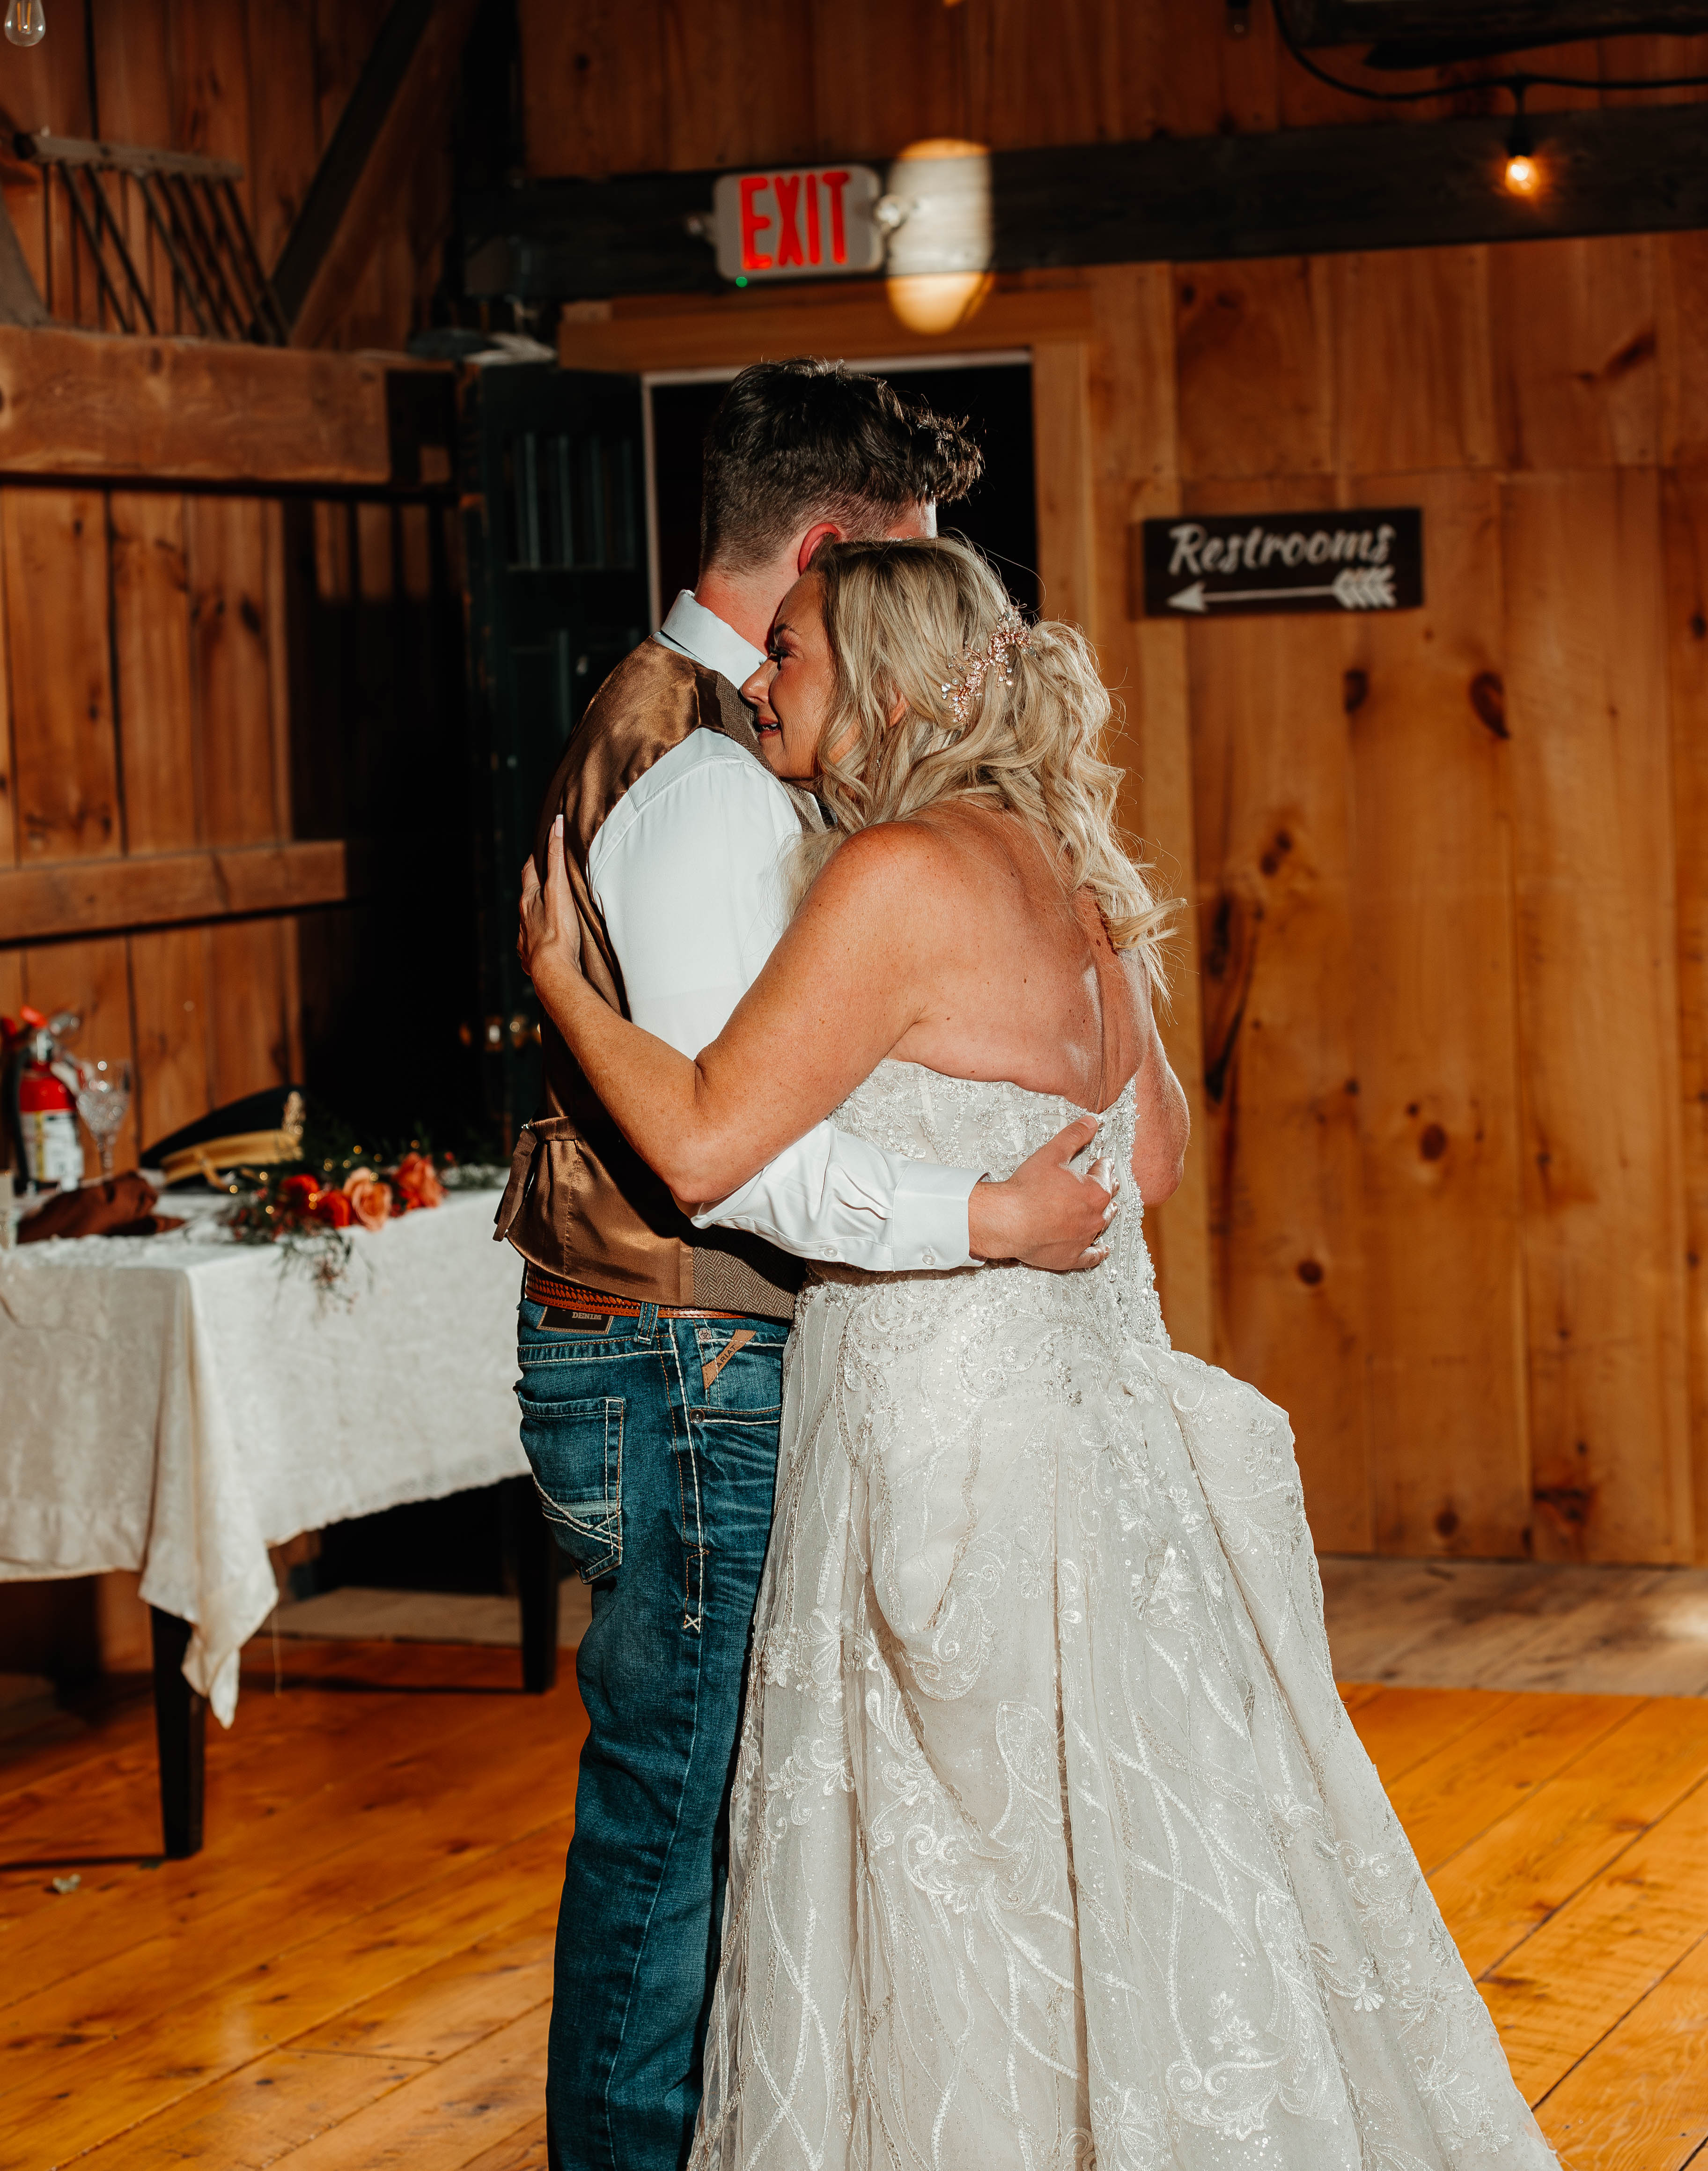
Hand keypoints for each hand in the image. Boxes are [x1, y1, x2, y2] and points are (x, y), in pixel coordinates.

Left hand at [518, 814, 582, 989]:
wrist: (552, 969)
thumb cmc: (558, 929)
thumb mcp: (560, 887)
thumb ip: (557, 857)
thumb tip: (557, 824)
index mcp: (529, 899)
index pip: (529, 871)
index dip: (535, 859)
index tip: (543, 851)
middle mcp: (522, 918)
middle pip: (527, 897)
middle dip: (536, 889)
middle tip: (548, 883)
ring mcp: (525, 939)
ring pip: (529, 922)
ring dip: (537, 917)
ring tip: (551, 916)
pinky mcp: (529, 958)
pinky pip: (532, 946)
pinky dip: (538, 942)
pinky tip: (547, 946)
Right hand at [968, 1115, 1118, 1273]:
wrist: (1007, 1221)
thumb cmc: (1027, 1189)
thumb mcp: (1052, 1153)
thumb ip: (1074, 1135)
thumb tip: (1092, 1121)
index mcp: (1095, 1191)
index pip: (1105, 1174)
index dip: (1103, 1166)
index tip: (1103, 1163)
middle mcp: (1095, 1216)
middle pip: (1107, 1201)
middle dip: (1106, 1190)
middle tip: (1104, 1184)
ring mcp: (1084, 1238)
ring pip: (1102, 1226)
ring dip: (1103, 1216)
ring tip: (1104, 1210)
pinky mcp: (1072, 1257)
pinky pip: (1092, 1256)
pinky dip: (1099, 1252)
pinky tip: (1102, 1249)